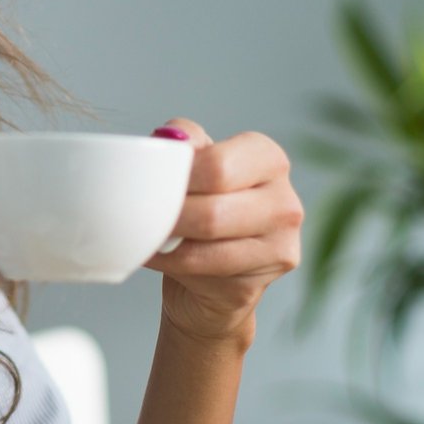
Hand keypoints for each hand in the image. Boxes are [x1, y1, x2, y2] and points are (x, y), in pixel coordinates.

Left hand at [146, 120, 303, 347]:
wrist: (214, 269)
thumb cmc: (204, 204)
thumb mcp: (195, 164)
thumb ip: (184, 142)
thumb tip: (167, 139)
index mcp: (269, 159)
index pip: (217, 166)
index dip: (176, 178)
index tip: (152, 184)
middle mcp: (284, 201)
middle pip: (211, 212)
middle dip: (167, 216)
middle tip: (139, 216)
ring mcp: (278, 247)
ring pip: (204, 247)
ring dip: (164, 242)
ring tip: (144, 234)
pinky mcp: (257, 284)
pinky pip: (201, 272)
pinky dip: (168, 262)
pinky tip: (157, 254)